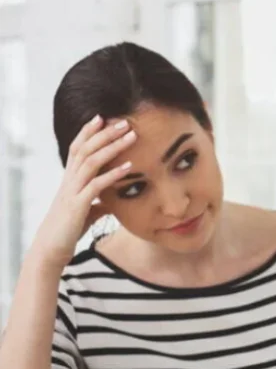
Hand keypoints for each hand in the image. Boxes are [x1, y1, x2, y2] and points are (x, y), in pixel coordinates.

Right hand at [27, 116, 135, 268]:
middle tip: (124, 120)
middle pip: (85, 149)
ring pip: (90, 162)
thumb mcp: (87, 211)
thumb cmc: (68, 230)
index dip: (88, 132)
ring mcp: (72, 192)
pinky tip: (129, 167)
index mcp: (70, 180)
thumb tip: (114, 201)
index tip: (102, 117)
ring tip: (131, 136)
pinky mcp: (77, 206)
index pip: (77, 148)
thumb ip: (99, 202)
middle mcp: (69, 181)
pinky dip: (113, 174)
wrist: (51, 251)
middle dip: (104, 133)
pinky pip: (96, 185)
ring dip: (112, 147)